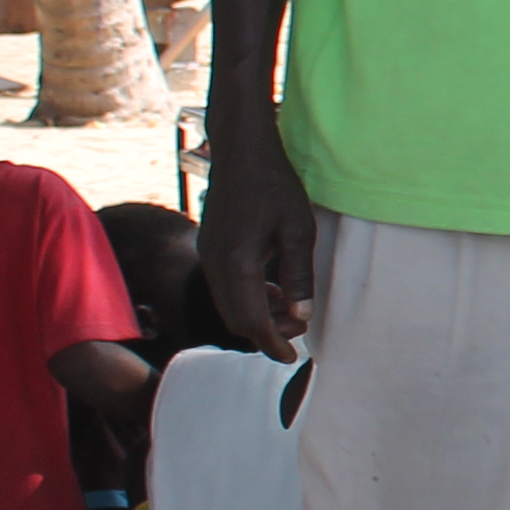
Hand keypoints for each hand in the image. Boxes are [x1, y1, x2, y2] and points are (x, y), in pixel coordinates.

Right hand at [202, 131, 319, 362]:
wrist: (241, 151)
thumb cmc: (275, 186)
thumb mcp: (299, 232)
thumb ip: (299, 277)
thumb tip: (301, 316)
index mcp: (236, 264)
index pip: (251, 321)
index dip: (272, 343)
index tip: (291, 359)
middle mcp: (214, 265)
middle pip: (235, 318)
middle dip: (265, 331)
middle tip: (299, 327)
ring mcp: (207, 256)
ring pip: (228, 304)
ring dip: (257, 313)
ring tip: (290, 306)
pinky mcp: (209, 247)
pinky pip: (224, 286)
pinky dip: (247, 297)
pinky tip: (273, 287)